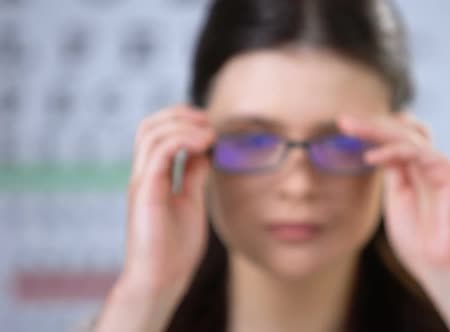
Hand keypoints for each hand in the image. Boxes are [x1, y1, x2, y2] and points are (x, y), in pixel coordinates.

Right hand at [123, 105, 214, 293]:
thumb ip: (194, 176)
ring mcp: (142, 181)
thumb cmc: (175, 248)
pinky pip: (158, 152)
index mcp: (153, 177)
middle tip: (207, 121)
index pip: (157, 134)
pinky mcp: (145, 192)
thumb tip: (203, 152)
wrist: (161, 279)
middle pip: (149, 126)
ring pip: (151, 133)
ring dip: (183, 124)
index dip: (181, 120)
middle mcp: (144, 175)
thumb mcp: (192, 202)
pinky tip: (202, 144)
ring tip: (208, 133)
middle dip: (179, 114)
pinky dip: (181, 140)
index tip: (208, 126)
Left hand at [338, 111, 449, 282]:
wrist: (440, 268)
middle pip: (400, 133)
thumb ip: (392, 175)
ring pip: (407, 136)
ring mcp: (442, 166)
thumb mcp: (395, 202)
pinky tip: (370, 158)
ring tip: (350, 128)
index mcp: (417, 171)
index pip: (394, 141)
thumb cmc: (418, 243)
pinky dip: (393, 151)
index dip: (371, 132)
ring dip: (376, 130)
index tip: (344, 128)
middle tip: (344, 120)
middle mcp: (431, 164)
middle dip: (371, 125)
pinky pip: (418, 153)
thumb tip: (376, 152)